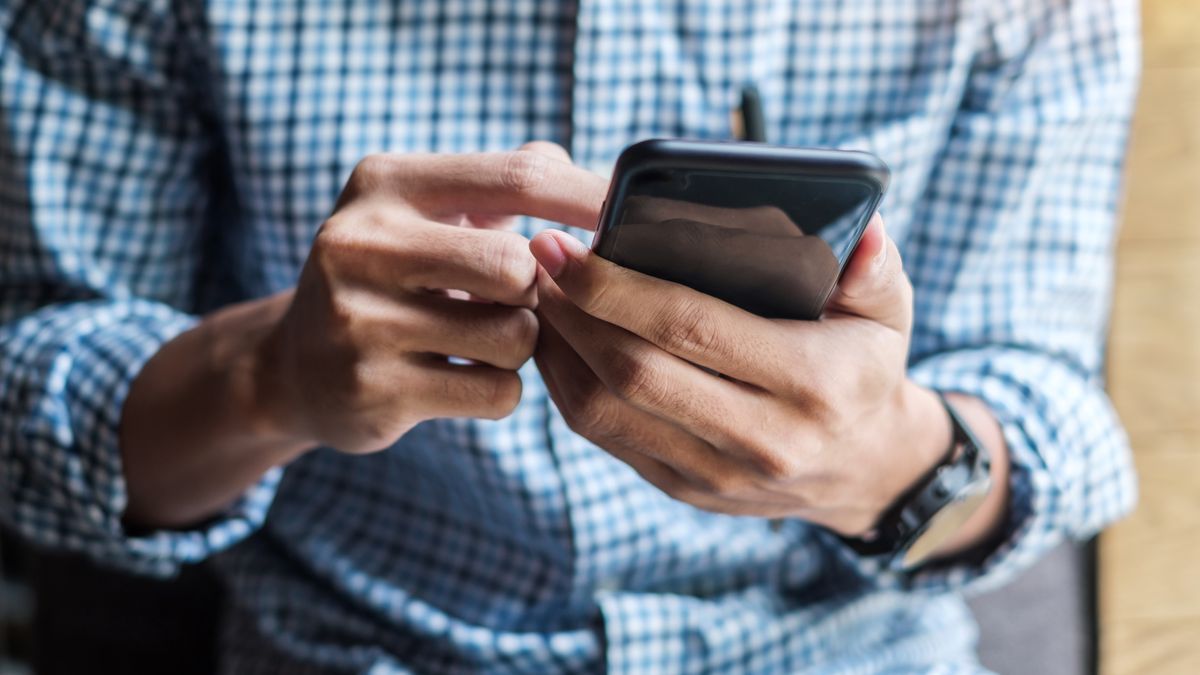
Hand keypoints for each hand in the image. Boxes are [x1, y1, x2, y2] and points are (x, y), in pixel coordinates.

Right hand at [257, 143, 607, 452]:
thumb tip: (600, 182)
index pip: (516, 177)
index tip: (631, 216)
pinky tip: (460, 377)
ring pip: (515, 336)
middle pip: (520, 266)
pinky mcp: (372, 391)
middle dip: (539, 292)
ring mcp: (358, 321)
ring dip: (521, 346)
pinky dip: (500, 390)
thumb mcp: (426, 212)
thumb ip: (505, 184)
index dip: (586, 198)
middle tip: (518, 300)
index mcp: (385, 183)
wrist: (295, 366)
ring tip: (479, 339)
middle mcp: (360, 243)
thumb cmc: (394, 277)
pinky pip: (497, 392)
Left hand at [530, 216, 991, 537]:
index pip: (692, 328)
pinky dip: (567, 386)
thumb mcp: (888, 313)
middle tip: (539, 260)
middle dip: (573, 312)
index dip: (617, 287)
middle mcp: (762, 438)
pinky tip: (557, 341)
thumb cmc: (864, 369)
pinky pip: (605, 437)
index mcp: (811, 383)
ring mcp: (717, 472)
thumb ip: (875, 269)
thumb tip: (864, 230)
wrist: (864, 469)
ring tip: (540, 296)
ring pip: (605, 412)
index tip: (567, 246)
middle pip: (634, 371)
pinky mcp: (684, 487)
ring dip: (559, 350)